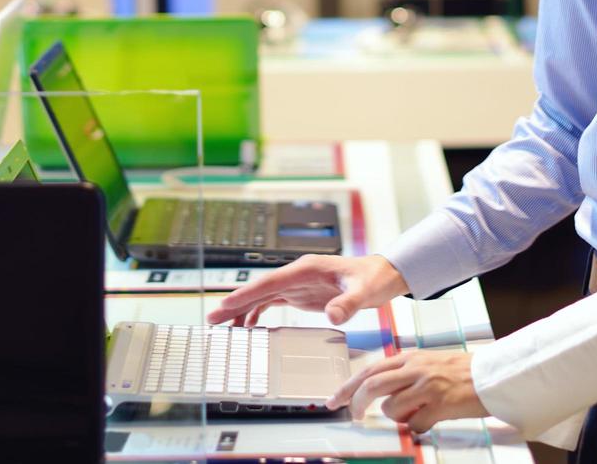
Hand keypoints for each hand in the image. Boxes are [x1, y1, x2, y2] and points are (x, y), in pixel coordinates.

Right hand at [207, 254, 408, 326]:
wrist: (383, 276)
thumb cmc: (374, 278)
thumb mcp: (364, 292)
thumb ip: (349, 303)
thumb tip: (334, 316)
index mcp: (307, 268)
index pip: (271, 281)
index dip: (247, 293)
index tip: (226, 305)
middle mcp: (298, 274)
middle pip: (260, 288)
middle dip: (235, 303)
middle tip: (212, 320)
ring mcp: (298, 284)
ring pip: (262, 296)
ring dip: (242, 310)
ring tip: (223, 328)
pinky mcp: (301, 294)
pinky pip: (273, 302)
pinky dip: (257, 313)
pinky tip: (248, 327)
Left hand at [327, 349, 485, 431]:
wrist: (492, 374)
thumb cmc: (463, 370)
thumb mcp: (428, 363)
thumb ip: (404, 373)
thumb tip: (381, 391)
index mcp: (410, 358)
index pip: (370, 370)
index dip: (349, 386)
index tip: (336, 400)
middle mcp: (416, 369)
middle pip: (372, 386)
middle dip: (357, 403)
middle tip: (354, 415)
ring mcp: (427, 386)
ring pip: (392, 408)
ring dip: (398, 417)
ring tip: (416, 413)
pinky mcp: (439, 404)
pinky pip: (415, 424)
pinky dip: (418, 426)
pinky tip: (432, 419)